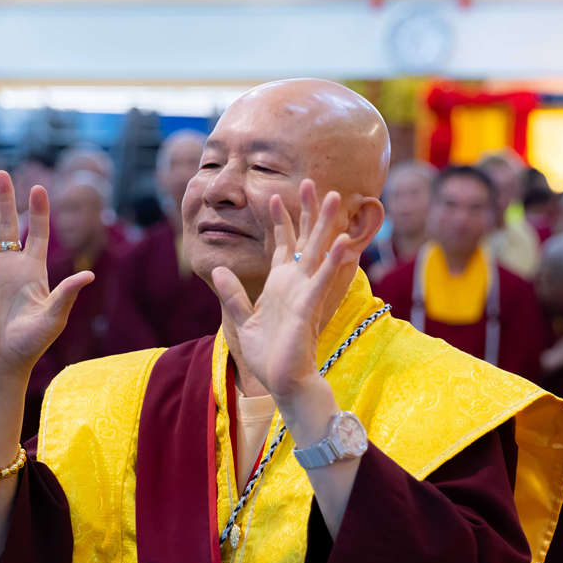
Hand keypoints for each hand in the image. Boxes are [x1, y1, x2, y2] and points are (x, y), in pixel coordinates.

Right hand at [0, 172, 92, 385]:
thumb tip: (89, 275)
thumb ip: (67, 294)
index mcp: (34, 271)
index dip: (38, 211)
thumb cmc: (31, 344)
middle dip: (4, 199)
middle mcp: (10, 266)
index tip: (38, 188)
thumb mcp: (53, 318)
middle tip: (0, 173)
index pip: (38, 233)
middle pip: (7, 224)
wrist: (1, 364)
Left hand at [209, 179, 362, 400]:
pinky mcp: (309, 307)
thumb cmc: (268, 354)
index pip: (283, 244)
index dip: (280, 220)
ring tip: (335, 196)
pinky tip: (343, 240)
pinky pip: (323, 279)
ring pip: (318, 250)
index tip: (276, 194)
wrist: (283, 381)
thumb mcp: (242, 319)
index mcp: (280, 284)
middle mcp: (295, 283)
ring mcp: (304, 292)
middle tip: (312, 180)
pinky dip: (333, 260)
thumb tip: (219, 268)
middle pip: (305, 238)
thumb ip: (232, 293)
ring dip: (326, 224)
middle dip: (308, 210)